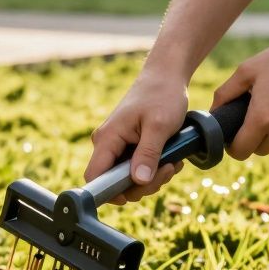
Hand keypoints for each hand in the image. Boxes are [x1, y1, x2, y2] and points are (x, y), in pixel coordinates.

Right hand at [85, 70, 188, 204]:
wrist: (166, 76)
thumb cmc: (162, 95)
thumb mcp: (159, 126)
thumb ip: (148, 154)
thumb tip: (138, 181)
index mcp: (107, 138)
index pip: (94, 177)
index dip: (110, 192)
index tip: (135, 193)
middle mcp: (107, 144)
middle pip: (115, 183)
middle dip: (144, 184)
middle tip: (168, 170)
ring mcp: (118, 146)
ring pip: (129, 179)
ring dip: (154, 177)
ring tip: (173, 161)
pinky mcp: (128, 147)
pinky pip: (137, 169)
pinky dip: (155, 169)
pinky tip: (171, 158)